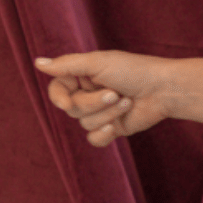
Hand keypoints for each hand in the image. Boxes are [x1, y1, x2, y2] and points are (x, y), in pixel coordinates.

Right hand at [34, 50, 178, 146]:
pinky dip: (103, 135)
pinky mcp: (112, 128)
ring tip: (127, 102)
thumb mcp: (98, 63)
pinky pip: (94, 139)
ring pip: (85, 123)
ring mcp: (100, 112)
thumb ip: (67, 65)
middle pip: (72, 109)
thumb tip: (37, 63)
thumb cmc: (134, 70)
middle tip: (115, 93)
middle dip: (93, 103)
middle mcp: (88, 94)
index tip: (66, 103)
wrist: (164, 90)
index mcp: (82, 76)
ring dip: (107, 114)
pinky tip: (116, 127)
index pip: (57, 90)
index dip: (59, 98)